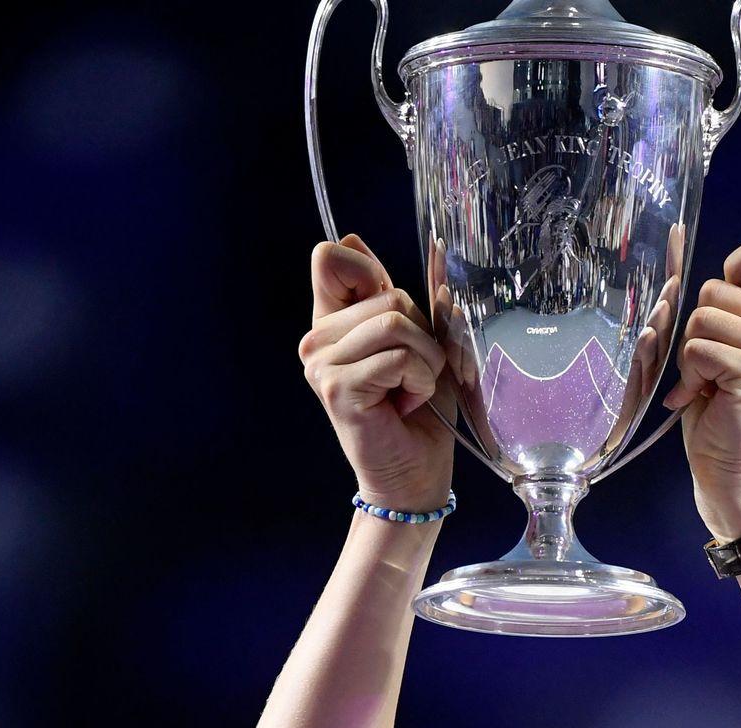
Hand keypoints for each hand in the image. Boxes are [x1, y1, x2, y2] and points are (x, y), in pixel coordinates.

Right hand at [299, 234, 456, 514]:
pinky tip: (405, 404)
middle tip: (411, 374)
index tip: (394, 318)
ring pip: (394, 321)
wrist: (415, 475)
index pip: (330, 257)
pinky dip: (418, 380)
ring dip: (424, 359)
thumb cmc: (419, 413)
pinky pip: (398, 355)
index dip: (371, 272)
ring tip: (411, 389)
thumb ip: (390, 294)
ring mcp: (321, 364)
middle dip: (421, 333)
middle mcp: (316, 341)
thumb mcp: (414, 340)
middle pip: (386, 292)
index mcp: (330, 322)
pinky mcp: (337, 387)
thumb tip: (354, 239)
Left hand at [660, 229, 740, 541]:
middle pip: (718, 285)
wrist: (734, 477)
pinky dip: (688, 376)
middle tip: (713, 368)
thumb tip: (685, 246)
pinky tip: (702, 399)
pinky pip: (698, 347)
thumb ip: (733, 300)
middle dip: (699, 328)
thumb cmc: (725, 412)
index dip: (734, 269)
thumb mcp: (734, 344)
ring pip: (703, 316)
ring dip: (690, 355)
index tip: (725, 313)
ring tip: (709, 385)